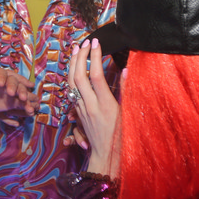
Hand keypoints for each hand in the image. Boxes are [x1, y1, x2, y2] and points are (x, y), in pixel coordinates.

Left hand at [0, 67, 38, 120]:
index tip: (0, 84)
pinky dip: (27, 105)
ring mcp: (12, 90)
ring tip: (25, 100)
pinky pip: (22, 102)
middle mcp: (6, 80)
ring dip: (23, 94)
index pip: (0, 73)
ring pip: (20, 90)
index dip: (1, 77)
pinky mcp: (14, 101)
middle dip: (14, 86)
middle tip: (12, 93)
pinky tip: (30, 109)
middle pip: (13, 80)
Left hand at [65, 38, 120, 177]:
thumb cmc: (122, 137)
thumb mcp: (128, 114)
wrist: (107, 156)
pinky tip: (73, 68)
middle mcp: (90, 106)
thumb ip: (127, 91)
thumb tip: (127, 70)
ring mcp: (82, 110)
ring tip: (75, 49)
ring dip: (72, 64)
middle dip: (79, 56)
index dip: (94, 57)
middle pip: (78, 77)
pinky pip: (71, 91)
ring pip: (71, 83)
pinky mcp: (78, 113)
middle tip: (85, 42)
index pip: (95, 76)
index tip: (97, 42)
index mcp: (105, 105)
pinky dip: (71, 76)